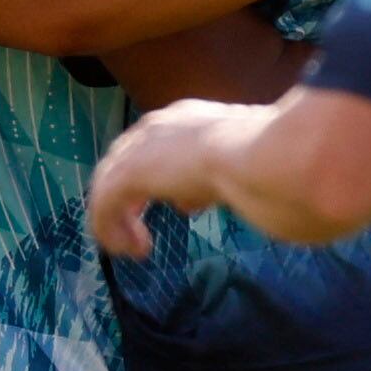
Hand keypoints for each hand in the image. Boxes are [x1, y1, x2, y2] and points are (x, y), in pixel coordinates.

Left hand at [83, 98, 266, 259]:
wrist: (260, 156)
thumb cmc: (265, 161)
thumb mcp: (239, 168)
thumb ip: (214, 179)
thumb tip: (195, 200)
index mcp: (186, 120)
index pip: (159, 145)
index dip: (163, 175)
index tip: (184, 205)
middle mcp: (158, 127)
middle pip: (124, 160)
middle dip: (129, 195)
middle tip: (137, 227)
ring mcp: (139, 149)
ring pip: (109, 184)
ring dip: (119, 218)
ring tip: (133, 247)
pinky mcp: (128, 174)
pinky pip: (104, 205)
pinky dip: (111, 229)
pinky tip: (131, 251)